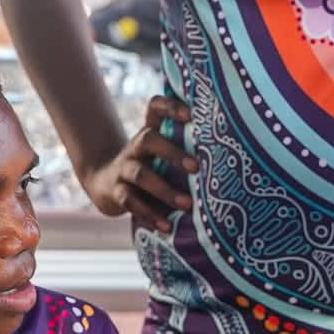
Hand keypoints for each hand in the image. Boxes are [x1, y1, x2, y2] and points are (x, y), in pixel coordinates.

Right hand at [81, 94, 196, 231]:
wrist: (104, 184)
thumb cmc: (148, 168)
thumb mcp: (162, 154)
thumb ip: (184, 152)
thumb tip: (228, 165)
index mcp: (150, 132)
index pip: (156, 108)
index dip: (171, 107)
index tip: (191, 114)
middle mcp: (136, 147)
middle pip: (149, 140)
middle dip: (172, 153)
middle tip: (196, 168)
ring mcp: (123, 169)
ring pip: (141, 175)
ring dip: (165, 190)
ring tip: (187, 205)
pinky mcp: (116, 192)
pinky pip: (131, 203)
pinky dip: (151, 215)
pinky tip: (167, 226)